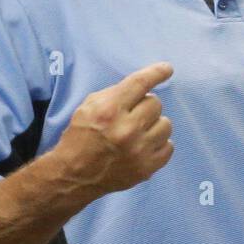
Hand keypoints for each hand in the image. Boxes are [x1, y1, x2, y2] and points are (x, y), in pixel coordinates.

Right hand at [52, 62, 174, 196]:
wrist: (75, 175)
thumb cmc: (81, 136)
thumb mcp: (89, 107)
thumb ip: (116, 94)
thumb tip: (144, 85)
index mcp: (109, 110)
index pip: (140, 84)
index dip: (156, 73)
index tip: (167, 69)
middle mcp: (127, 129)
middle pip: (156, 103)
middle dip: (145, 106)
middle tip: (134, 115)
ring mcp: (139, 150)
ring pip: (166, 124)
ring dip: (155, 125)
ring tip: (140, 131)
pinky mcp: (147, 167)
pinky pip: (169, 146)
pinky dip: (159, 144)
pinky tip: (145, 145)